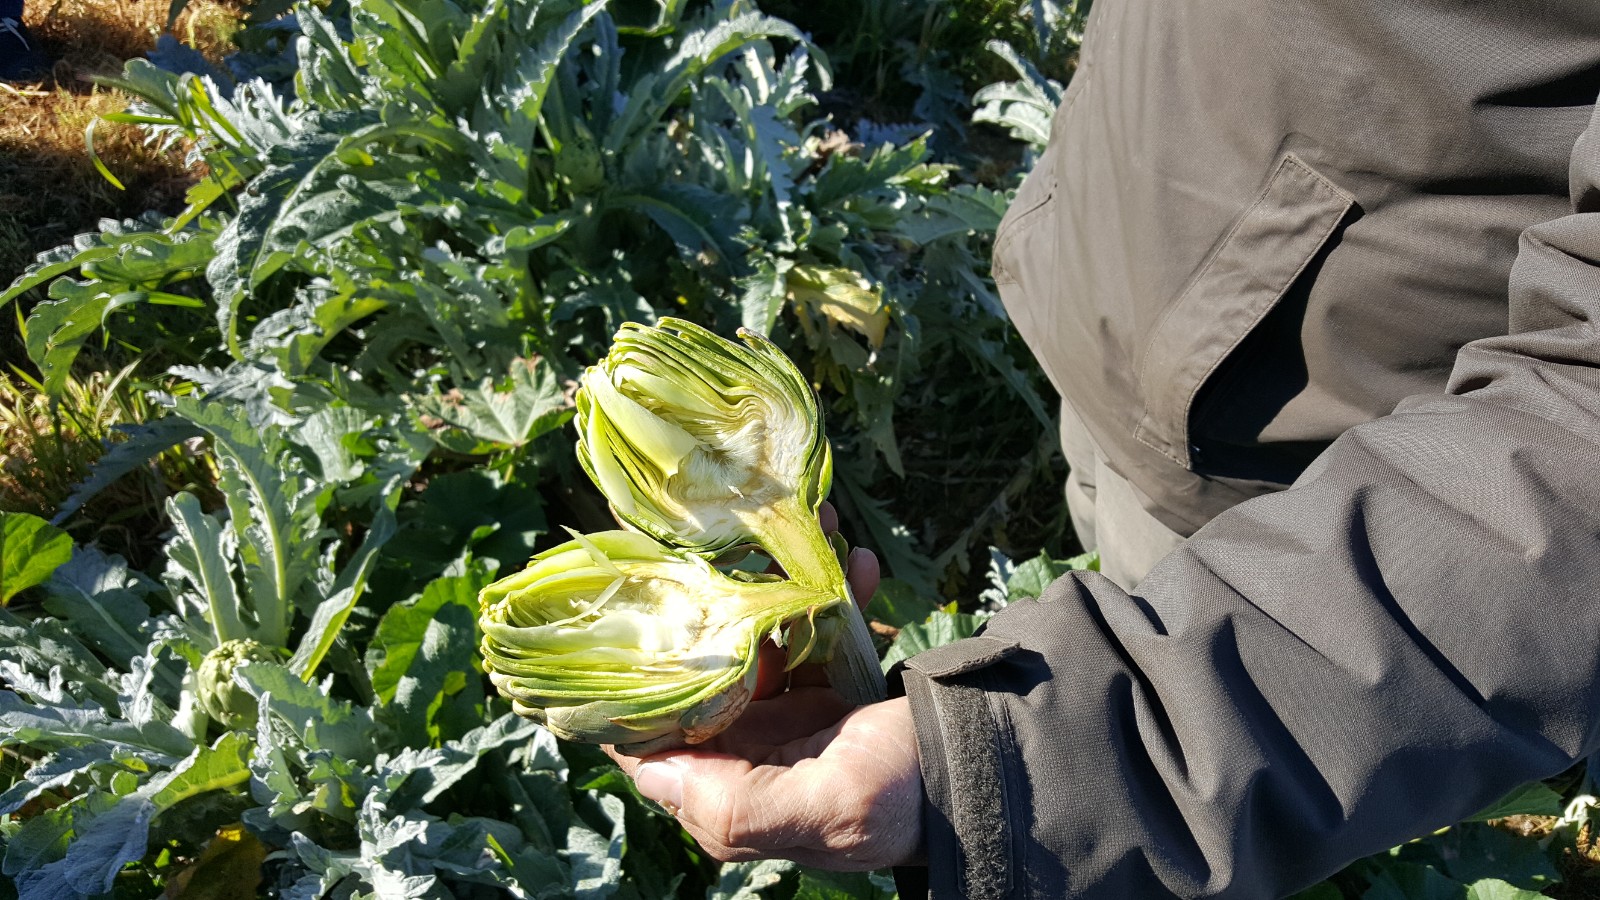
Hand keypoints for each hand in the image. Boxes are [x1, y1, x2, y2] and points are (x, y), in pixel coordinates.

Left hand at [605, 508, 924, 870]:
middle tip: (736, 540)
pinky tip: (856, 560)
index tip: (653, 602)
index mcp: (728, 790)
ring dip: (779, 582)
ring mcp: (786, 719)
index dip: (643, 674)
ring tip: (813, 528)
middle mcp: (746, 754)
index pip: (652, 733)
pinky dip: (832, 594)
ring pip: (758, 637)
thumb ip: (737, 803)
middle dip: (716, 603)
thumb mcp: (828, 806)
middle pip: (704, 669)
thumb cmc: (906, 797)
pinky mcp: (826, 692)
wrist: (992, 774)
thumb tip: (646, 770)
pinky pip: (812, 633)